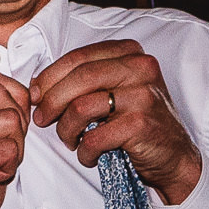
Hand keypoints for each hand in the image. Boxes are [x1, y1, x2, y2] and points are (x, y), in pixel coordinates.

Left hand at [28, 39, 201, 203]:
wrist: (173, 156)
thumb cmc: (135, 121)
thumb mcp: (113, 89)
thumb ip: (83, 79)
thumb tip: (36, 86)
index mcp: (130, 53)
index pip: (78, 58)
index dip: (49, 77)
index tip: (34, 95)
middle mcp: (141, 67)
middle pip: (78, 78)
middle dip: (50, 101)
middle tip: (41, 119)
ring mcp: (144, 95)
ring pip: (81, 106)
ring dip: (66, 129)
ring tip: (70, 140)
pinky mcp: (142, 124)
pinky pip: (95, 136)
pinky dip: (84, 150)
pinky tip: (89, 155)